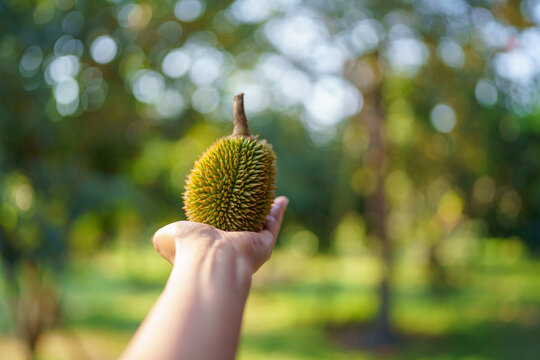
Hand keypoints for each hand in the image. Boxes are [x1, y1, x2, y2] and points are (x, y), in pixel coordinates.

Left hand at [152, 196, 288, 273]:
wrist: (210, 260)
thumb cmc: (187, 249)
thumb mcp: (169, 235)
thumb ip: (165, 233)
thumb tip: (162, 235)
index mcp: (210, 248)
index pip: (219, 230)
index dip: (221, 216)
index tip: (223, 203)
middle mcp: (232, 248)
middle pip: (243, 227)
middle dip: (247, 213)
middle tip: (249, 197)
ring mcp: (249, 246)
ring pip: (261, 225)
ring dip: (265, 210)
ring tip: (269, 195)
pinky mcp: (264, 243)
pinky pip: (273, 223)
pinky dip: (278, 210)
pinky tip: (281, 198)